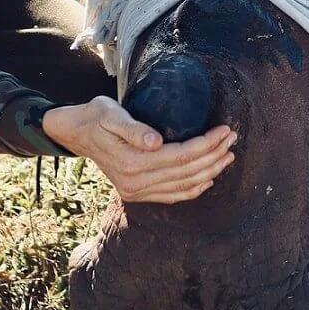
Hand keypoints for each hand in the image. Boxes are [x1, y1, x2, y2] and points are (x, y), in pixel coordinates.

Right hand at [42, 96, 235, 203]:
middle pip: (186, 172)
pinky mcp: (137, 192)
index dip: (206, 144)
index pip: (180, 156)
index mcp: (131, 162)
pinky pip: (172, 195)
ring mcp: (136, 191)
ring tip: (228, 155)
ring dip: (210, 172)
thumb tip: (156, 142)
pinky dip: (194, 189)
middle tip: (232, 138)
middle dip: (214, 155)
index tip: (224, 130)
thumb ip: (133, 128)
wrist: (76, 132)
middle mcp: (135, 182)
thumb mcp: (110, 113)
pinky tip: (208, 179)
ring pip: (183, 186)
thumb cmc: (96, 116)